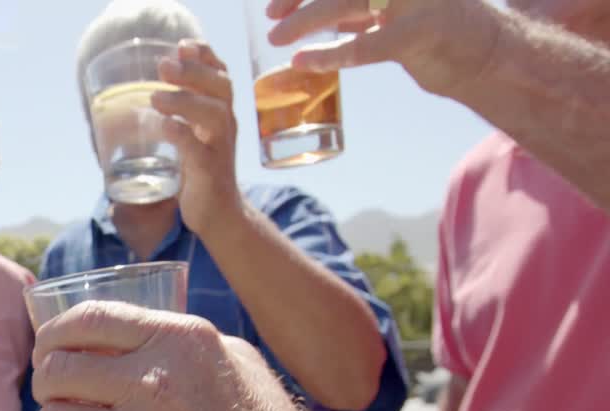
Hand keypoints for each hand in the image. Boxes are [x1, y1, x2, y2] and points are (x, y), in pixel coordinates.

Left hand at [30, 301, 332, 410]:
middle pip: (58, 370)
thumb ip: (178, 342)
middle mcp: (154, 383)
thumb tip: (124, 334)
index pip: (88, 319)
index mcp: (179, 341)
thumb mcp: (235, 361)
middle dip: (46, 381)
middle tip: (54, 395)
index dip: (54, 333)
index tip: (48, 348)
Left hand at [150, 41, 243, 236]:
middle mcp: (225, 126)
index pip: (220, 76)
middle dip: (193, 72)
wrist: (219, 215)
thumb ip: (179, 115)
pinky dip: (182, 135)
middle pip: (220, 88)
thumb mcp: (193, 137)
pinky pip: (199, 149)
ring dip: (185, 101)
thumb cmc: (202, 173)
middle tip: (163, 65)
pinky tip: (164, 126)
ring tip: (156, 97)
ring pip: (213, 114)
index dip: (205, 57)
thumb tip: (147, 94)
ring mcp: (220, 148)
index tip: (183, 46)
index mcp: (220, 114)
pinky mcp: (211, 171)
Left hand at [265, 0, 500, 96]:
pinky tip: (304, 60)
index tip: (273, 2)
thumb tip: (293, 10)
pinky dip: (333, 53)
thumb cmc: (427, 27)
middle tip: (269, 14)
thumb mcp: (384, 8)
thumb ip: (348, 8)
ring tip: (276, 37)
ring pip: (348, 1)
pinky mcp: (425, 32)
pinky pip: (369, 44)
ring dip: (306, 19)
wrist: (486, 52)